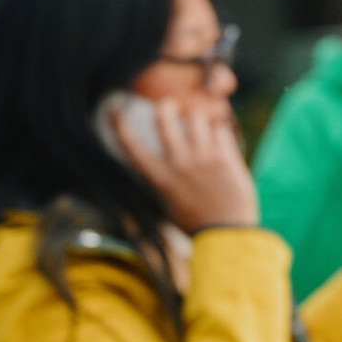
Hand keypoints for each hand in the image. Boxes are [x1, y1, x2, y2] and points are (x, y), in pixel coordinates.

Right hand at [115, 98, 258, 232]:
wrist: (227, 235)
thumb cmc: (195, 224)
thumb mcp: (166, 206)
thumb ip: (159, 182)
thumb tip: (149, 165)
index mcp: (159, 179)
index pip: (132, 146)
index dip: (120, 125)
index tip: (115, 109)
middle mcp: (179, 164)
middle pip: (166, 119)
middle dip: (165, 108)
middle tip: (168, 106)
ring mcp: (204, 158)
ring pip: (197, 117)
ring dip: (196, 117)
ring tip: (199, 123)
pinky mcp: (226, 156)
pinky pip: (221, 129)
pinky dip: (219, 129)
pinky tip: (219, 136)